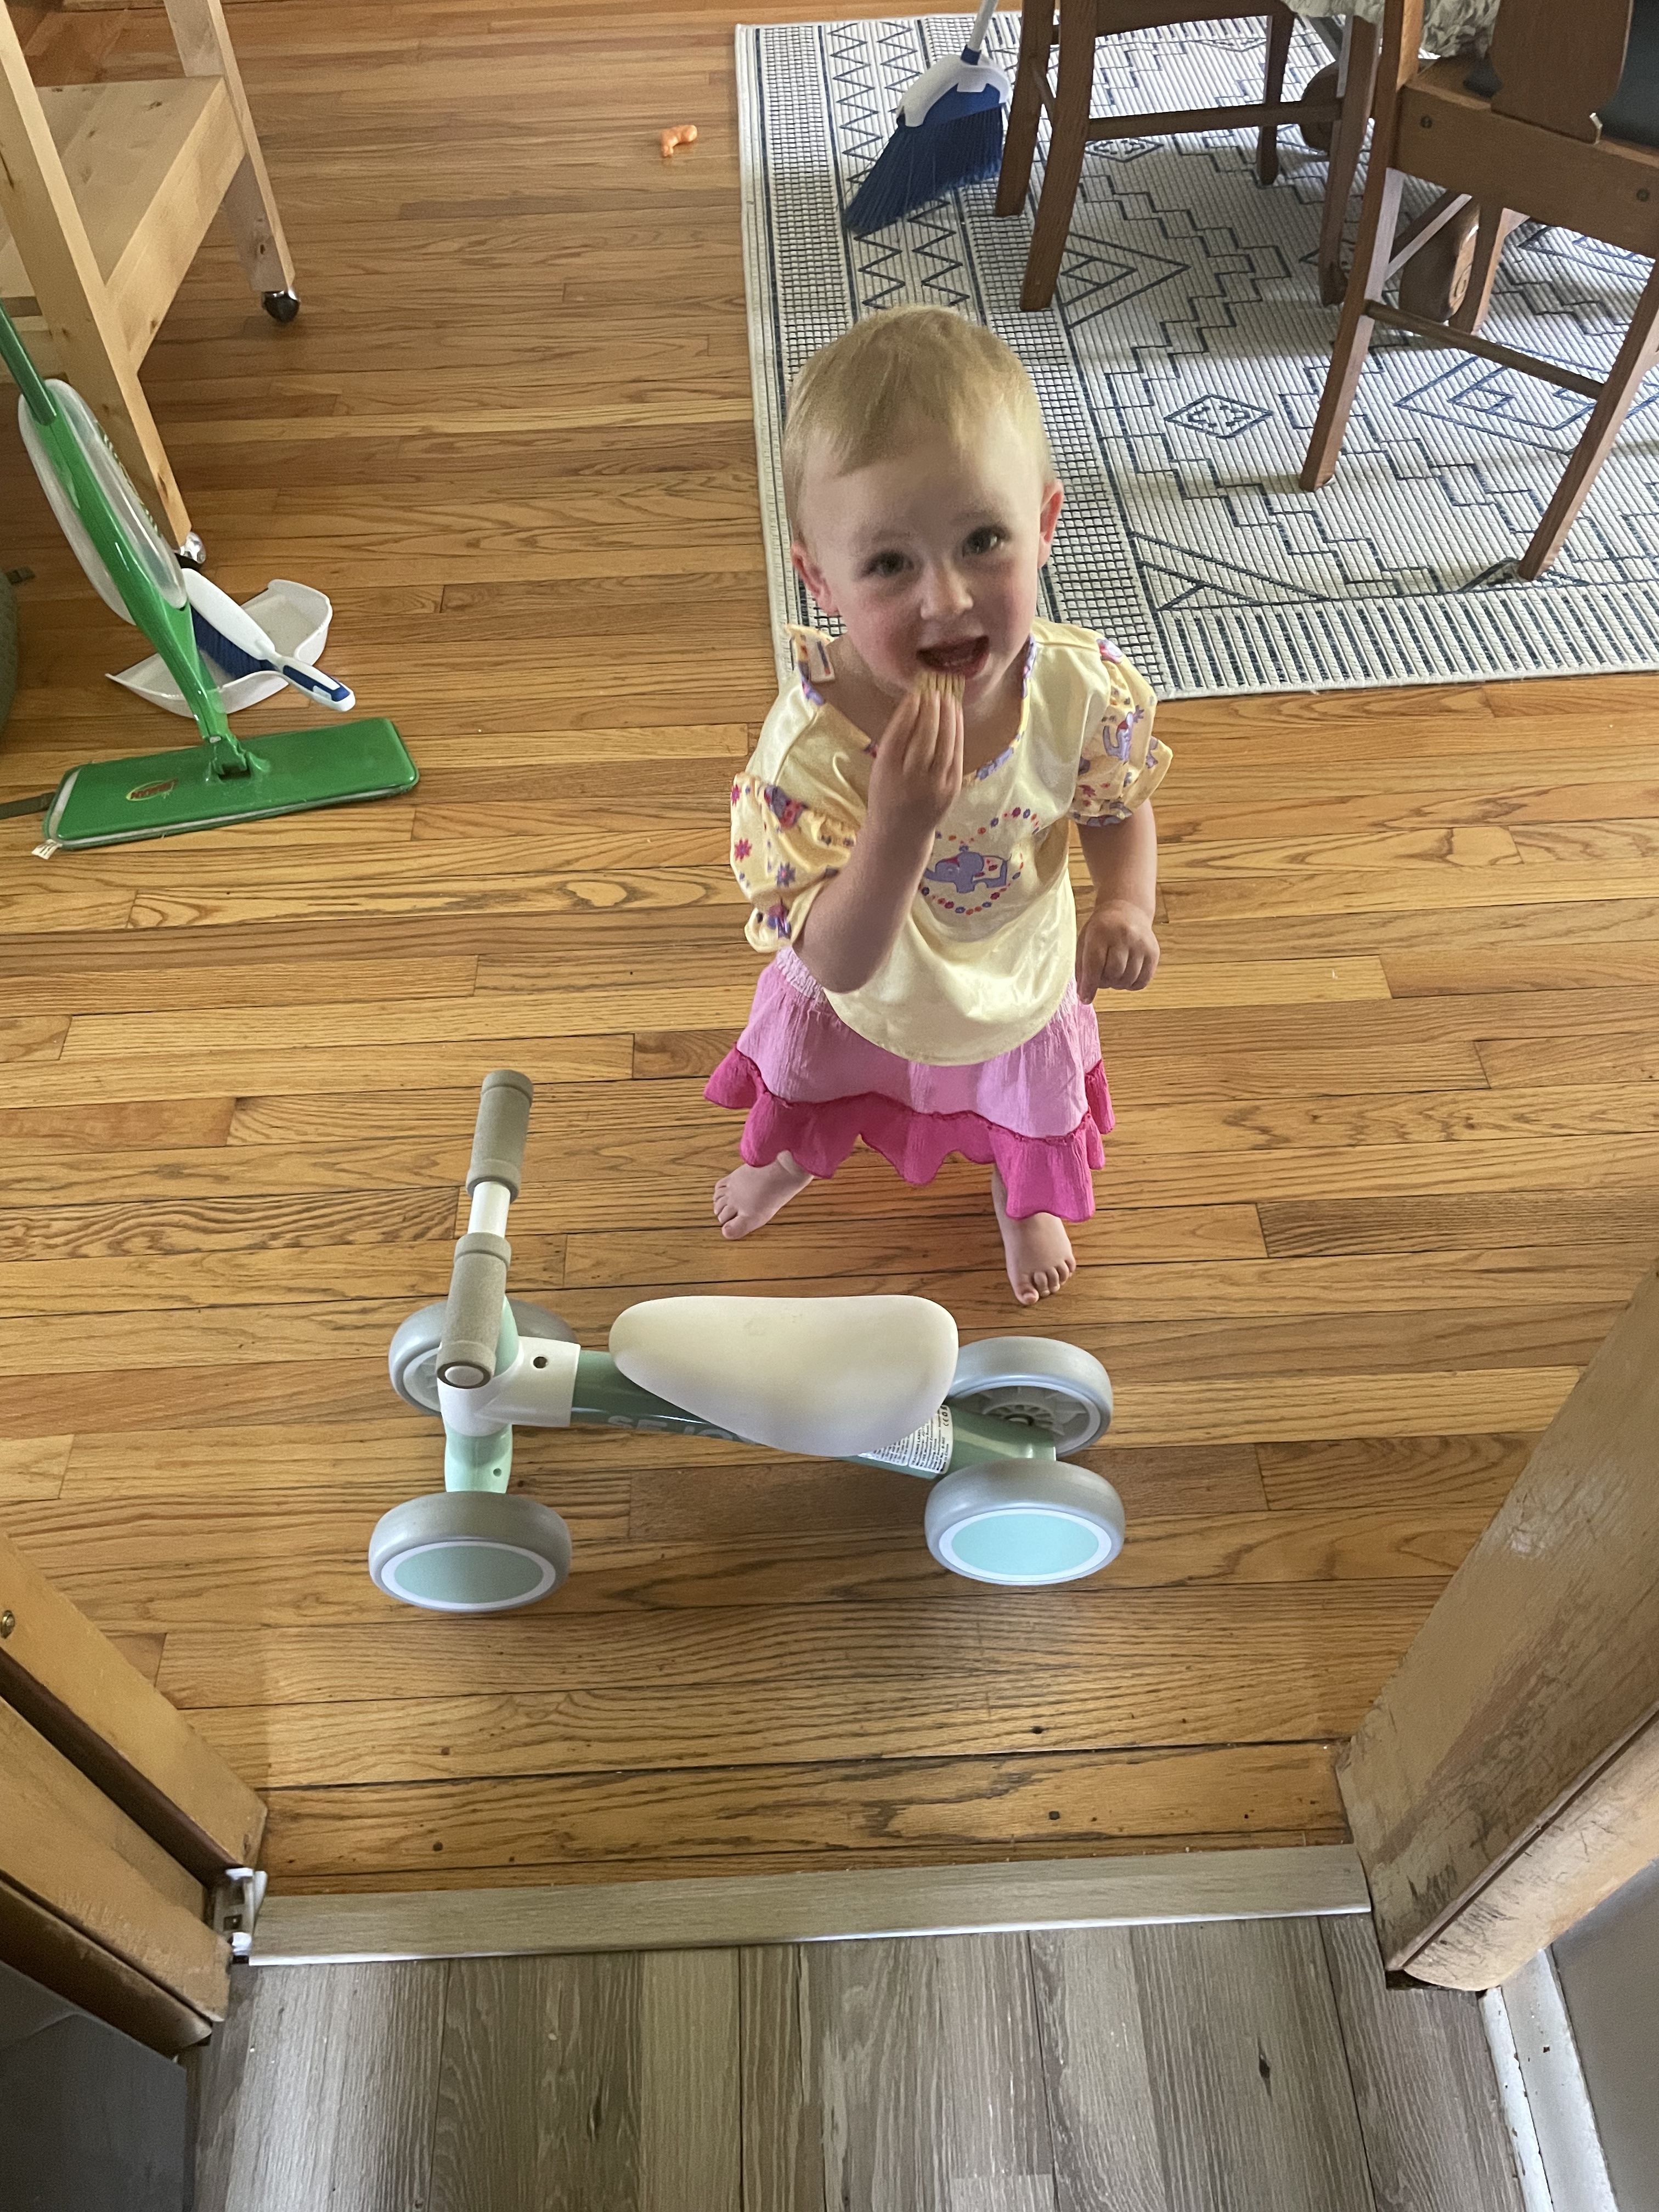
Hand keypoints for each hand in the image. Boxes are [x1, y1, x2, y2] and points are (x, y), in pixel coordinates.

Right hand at [866, 677, 963, 842]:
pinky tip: (956, 718)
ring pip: (945, 745)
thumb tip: (914, 704)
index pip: (899, 734)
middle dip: (931, 711)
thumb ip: (894, 742)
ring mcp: (934, 786)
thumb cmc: (887, 794)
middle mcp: (911, 780)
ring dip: (948, 718)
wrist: (901, 832)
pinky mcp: (951, 789)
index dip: (909, 711)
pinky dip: (957, 733)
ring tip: (948, 699)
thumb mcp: (881, 769)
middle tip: (935, 690)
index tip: (916, 693)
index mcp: (887, 772)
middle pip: (925, 737)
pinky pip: (956, 755)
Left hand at [1076, 898, 1158, 999]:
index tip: (1086, 998)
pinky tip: (1125, 975)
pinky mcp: (1153, 952)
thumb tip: (1084, 995)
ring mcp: (1141, 943)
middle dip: (1104, 982)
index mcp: (1101, 931)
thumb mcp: (1085, 940)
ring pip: (1128, 979)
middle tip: (1100, 977)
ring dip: (1117, 984)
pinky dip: (1131, 984)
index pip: (1095, 964)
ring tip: (1113, 973)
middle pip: (1113, 973)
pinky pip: (1143, 981)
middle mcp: (1124, 935)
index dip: (1089, 985)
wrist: (1127, 910)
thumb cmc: (1101, 929)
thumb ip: (1082, 967)